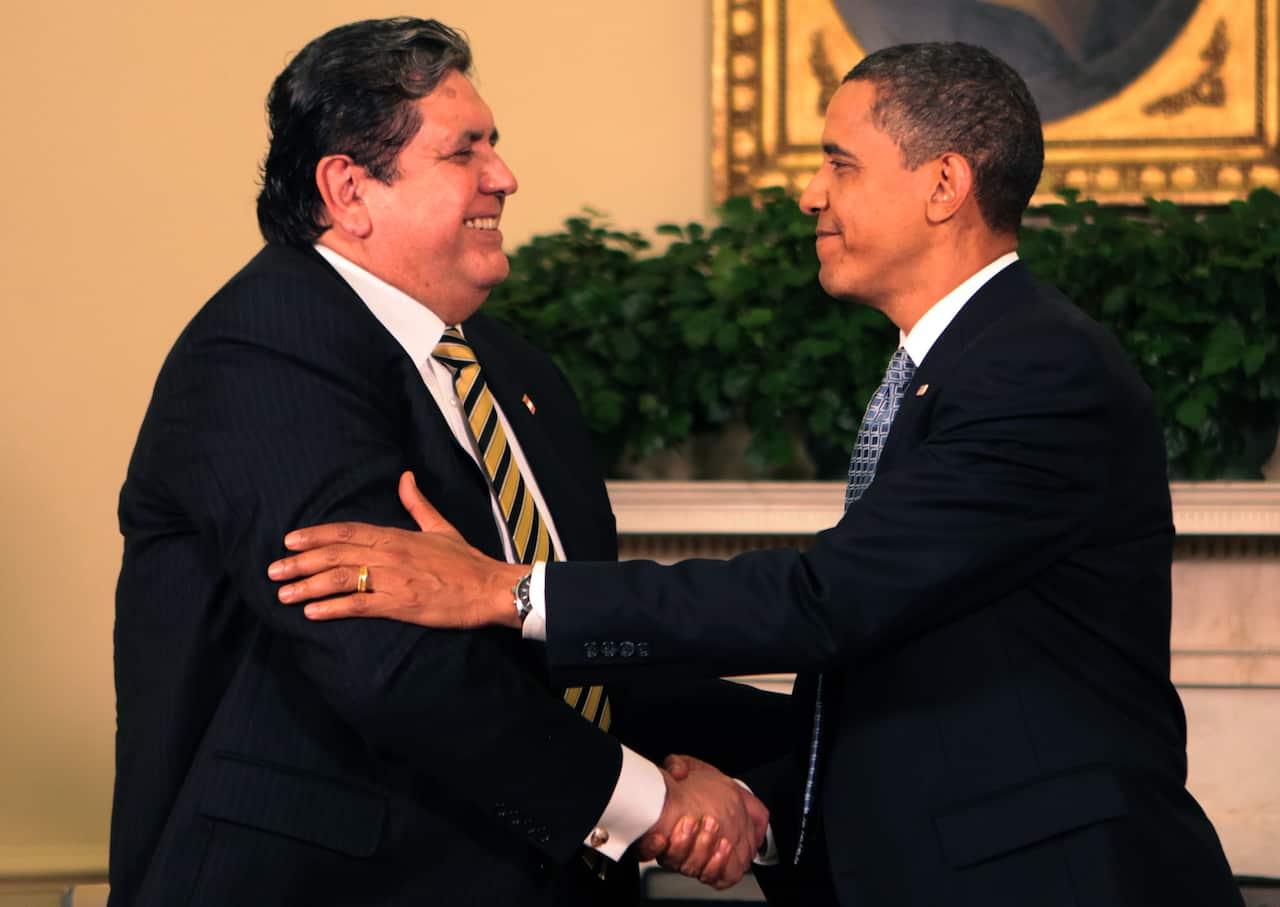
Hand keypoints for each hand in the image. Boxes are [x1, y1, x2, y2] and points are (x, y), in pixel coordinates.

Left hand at [268, 471, 525, 626]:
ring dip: (308, 586)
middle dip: (300, 562)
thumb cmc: (466, 561)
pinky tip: (312, 613)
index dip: (315, 535)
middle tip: (272, 571)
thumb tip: (405, 477)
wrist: (490, 588)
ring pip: (341, 579)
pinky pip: (359, 605)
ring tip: (283, 594)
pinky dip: (333, 608)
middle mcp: (390, 554)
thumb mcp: (440, 526)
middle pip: (335, 554)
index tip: (289, 540)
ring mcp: (394, 579)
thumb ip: (417, 503)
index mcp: (397, 535)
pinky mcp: (401, 605)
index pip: (347, 531)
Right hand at [634, 755, 767, 889]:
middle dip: (681, 842)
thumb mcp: (688, 768)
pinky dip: (719, 864)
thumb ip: (677, 765)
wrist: (731, 798)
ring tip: (711, 825)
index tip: (659, 835)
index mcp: (660, 830)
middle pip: (671, 859)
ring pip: (692, 868)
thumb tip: (677, 771)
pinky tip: (724, 846)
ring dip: (702, 848)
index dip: (649, 846)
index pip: (643, 849)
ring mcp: (695, 862)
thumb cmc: (703, 786)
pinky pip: (716, 877)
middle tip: (690, 821)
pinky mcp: (718, 871)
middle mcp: (675, 851)